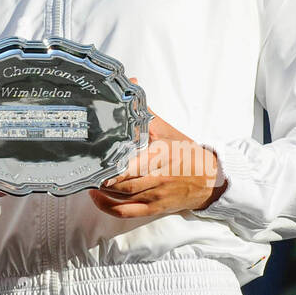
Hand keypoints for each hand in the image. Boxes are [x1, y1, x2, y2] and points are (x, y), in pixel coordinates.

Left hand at [89, 107, 226, 218]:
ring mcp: (157, 194)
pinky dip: (110, 207)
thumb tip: (132, 82)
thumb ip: (145, 110)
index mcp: (161, 154)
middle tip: (84, 170)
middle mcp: (159, 176)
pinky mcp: (155, 208)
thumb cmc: (186, 153)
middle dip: (103, 178)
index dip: (112, 165)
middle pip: (125, 181)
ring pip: (125, 196)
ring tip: (86, 181)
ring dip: (103, 191)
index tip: (94, 161)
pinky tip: (97, 198)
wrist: (211, 179)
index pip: (133, 161)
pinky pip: (129, 212)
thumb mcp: (166, 130)